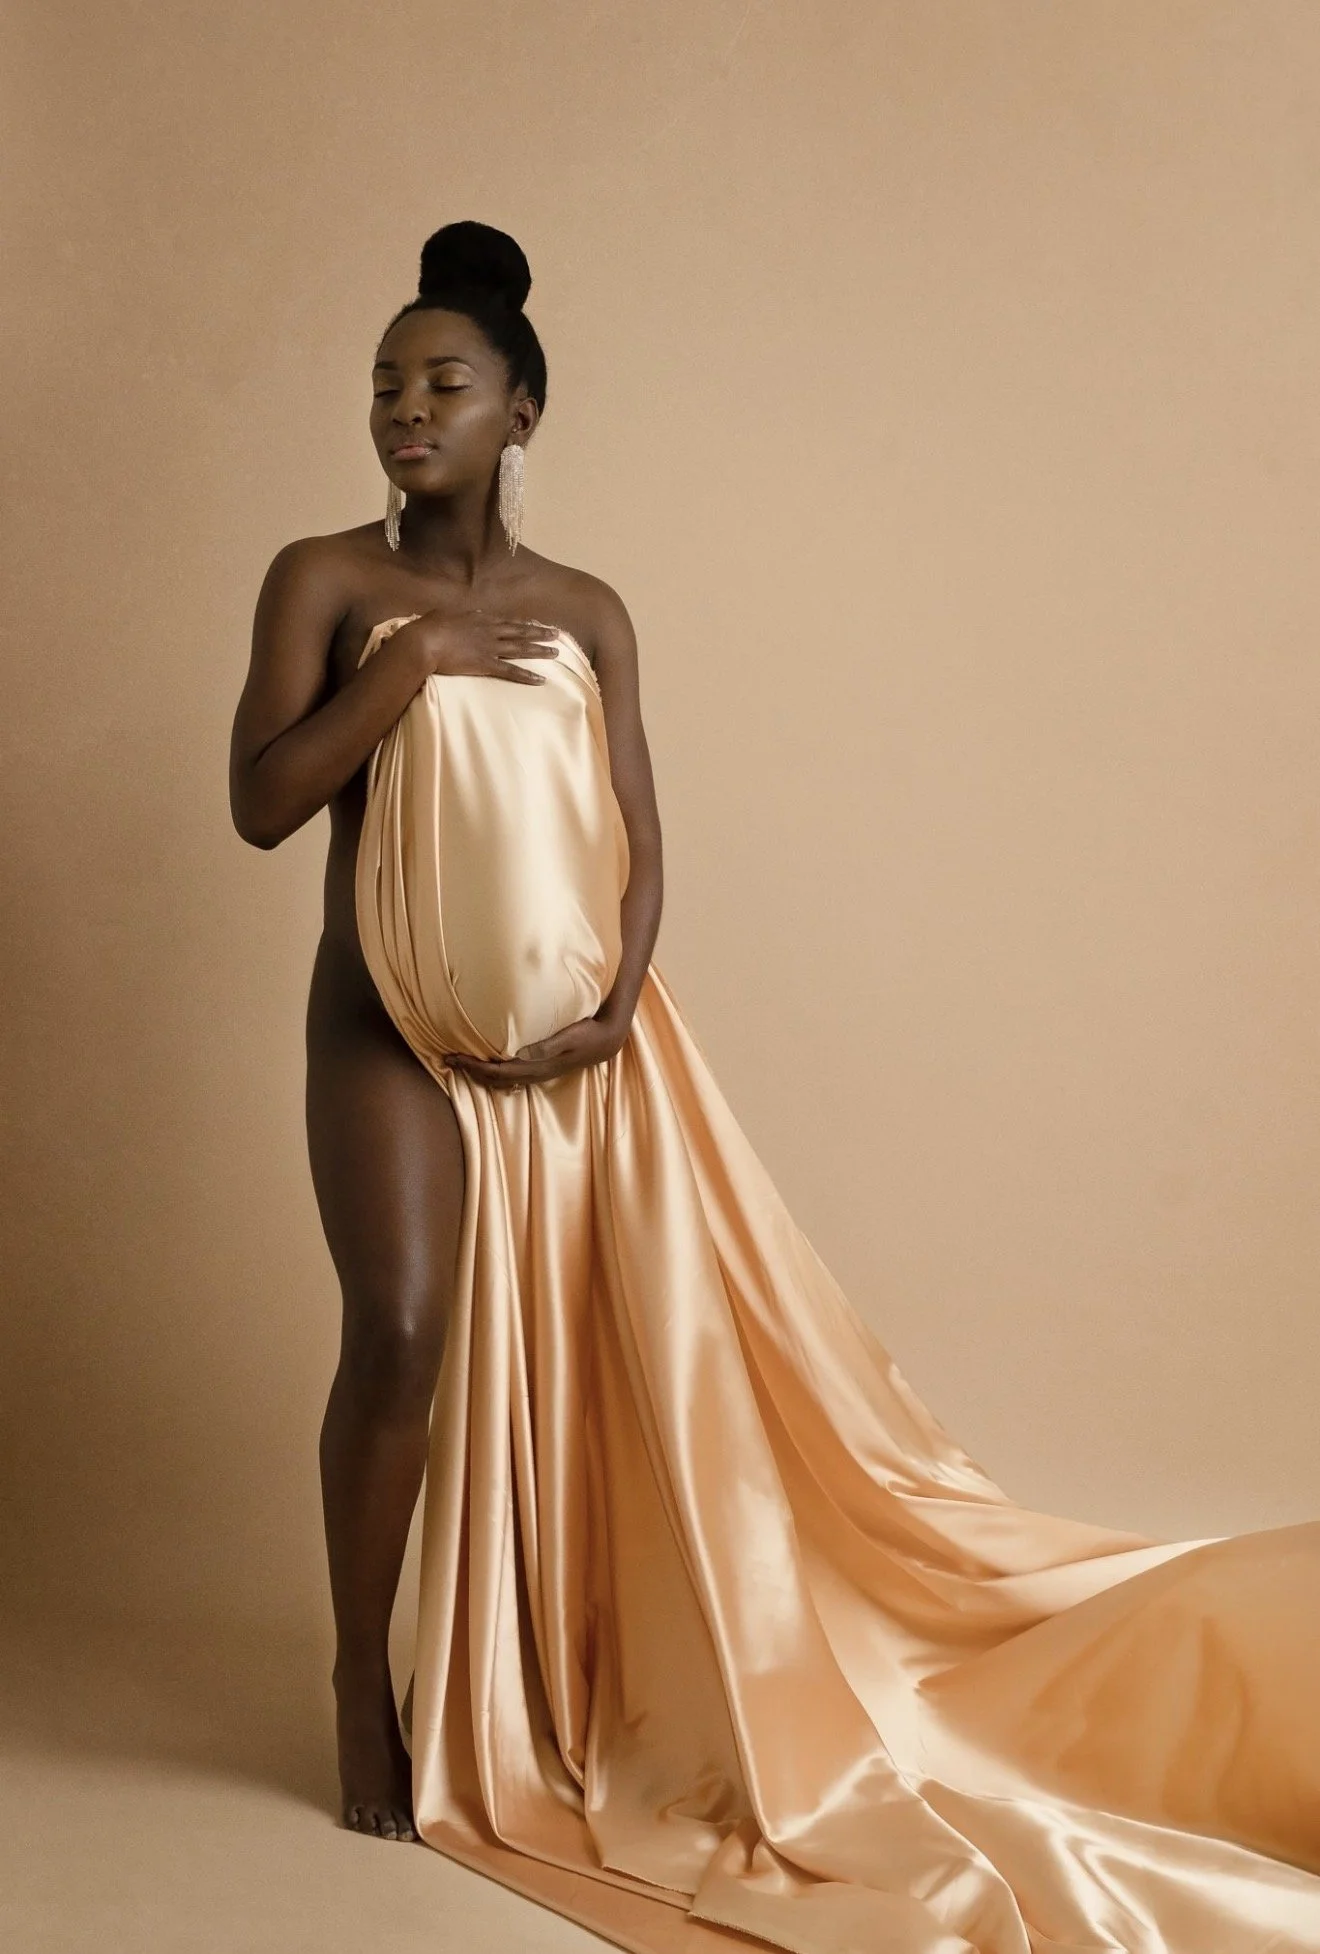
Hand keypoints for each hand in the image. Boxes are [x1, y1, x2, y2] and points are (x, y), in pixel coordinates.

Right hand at [396, 607, 562, 683]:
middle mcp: (489, 631)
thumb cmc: (427, 628)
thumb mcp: (442, 614)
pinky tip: (540, 679)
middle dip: (539, 632)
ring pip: (521, 648)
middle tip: (556, 633)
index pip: (505, 621)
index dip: (521, 623)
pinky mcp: (486, 664)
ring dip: (540, 650)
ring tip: (556, 652)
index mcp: (478, 619)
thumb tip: (461, 615)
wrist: (423, 642)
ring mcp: (489, 647)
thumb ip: (455, 615)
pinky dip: (527, 675)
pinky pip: (511, 671)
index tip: (533, 623)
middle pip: (520, 631)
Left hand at [444, 1010, 627, 1089]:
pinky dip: (492, 1072)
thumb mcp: (568, 1036)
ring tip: (461, 1063)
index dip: (474, 1066)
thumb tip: (521, 1052)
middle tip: (447, 1060)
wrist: (606, 1042)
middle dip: (469, 1070)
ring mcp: (537, 1073)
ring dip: (479, 1072)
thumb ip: (546, 1045)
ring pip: (501, 1079)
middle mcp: (534, 1074)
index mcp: (536, 1067)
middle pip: (494, 1079)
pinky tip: (487, 1065)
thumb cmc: (587, 1034)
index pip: (497, 1071)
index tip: (454, 1057)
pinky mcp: (540, 1069)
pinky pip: (510, 1075)